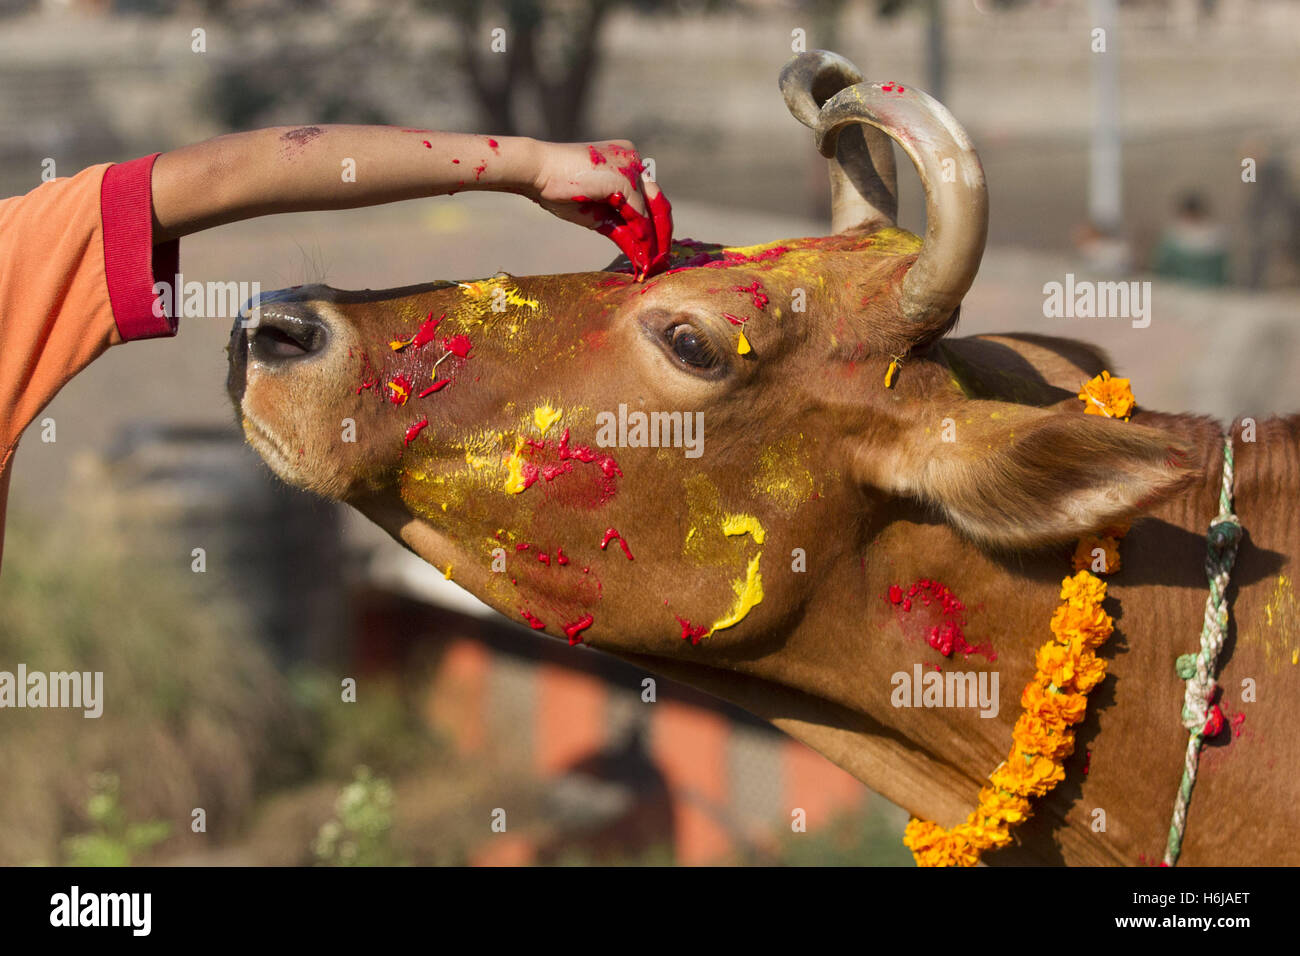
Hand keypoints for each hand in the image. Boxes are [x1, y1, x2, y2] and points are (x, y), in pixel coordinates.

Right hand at [528, 139, 672, 279]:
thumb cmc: (558, 188)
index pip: (647, 197)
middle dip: (660, 234)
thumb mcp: (595, 210)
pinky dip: (642, 236)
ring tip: (654, 263)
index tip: (654, 247)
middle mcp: (633, 160)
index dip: (653, 224)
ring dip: (653, 240)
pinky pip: (639, 214)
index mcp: (625, 161)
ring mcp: (630, 167)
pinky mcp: (624, 179)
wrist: (537, 171)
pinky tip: (643, 254)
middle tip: (661, 260)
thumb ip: (617, 222)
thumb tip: (638, 245)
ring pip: (651, 210)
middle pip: (656, 202)